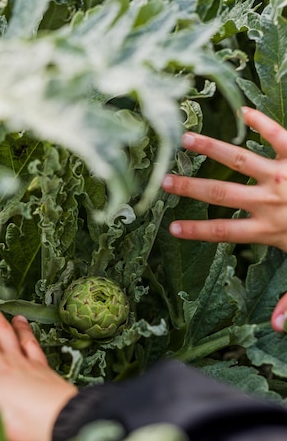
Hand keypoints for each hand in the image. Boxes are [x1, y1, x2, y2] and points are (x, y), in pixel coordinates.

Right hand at [161, 107, 286, 333]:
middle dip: (190, 188)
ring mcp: (282, 175)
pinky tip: (242, 112)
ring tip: (187, 139)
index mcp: (269, 230)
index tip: (172, 227)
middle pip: (219, 194)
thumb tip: (276, 328)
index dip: (195, 231)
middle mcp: (269, 201)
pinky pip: (277, 135)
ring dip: (211, 149)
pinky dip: (260, 123)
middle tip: (165, 180)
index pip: (222, 232)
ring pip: (239, 160)